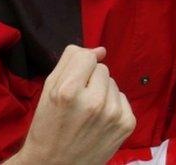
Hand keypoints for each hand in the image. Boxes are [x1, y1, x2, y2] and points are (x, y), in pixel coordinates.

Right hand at [8, 46, 135, 164]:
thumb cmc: (48, 126)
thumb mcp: (48, 91)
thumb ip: (71, 62)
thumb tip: (101, 50)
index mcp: (68, 91)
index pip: (87, 57)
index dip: (79, 68)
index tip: (72, 84)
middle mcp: (94, 102)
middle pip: (103, 69)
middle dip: (91, 81)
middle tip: (78, 102)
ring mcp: (113, 114)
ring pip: (114, 83)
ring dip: (103, 93)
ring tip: (88, 113)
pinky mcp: (127, 124)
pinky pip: (123, 98)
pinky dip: (113, 106)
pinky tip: (100, 121)